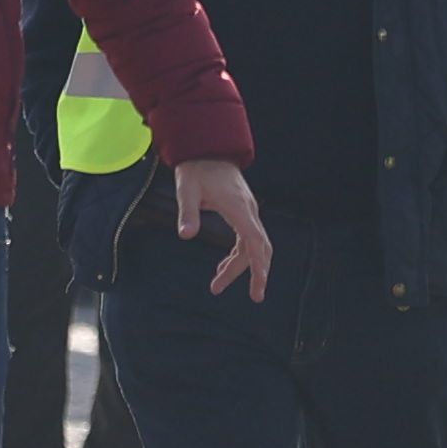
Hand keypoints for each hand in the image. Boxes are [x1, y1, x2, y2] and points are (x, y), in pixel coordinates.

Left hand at [169, 158, 273, 299]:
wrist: (207, 149)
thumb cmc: (196, 169)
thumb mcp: (186, 189)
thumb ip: (187, 212)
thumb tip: (185, 236)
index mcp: (238, 207)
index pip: (254, 240)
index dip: (259, 264)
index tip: (260, 284)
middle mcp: (249, 210)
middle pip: (259, 247)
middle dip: (258, 273)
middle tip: (255, 297)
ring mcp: (248, 212)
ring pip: (252, 246)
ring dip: (240, 267)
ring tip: (216, 286)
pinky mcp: (243, 212)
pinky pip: (246, 240)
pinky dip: (237, 257)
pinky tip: (221, 269)